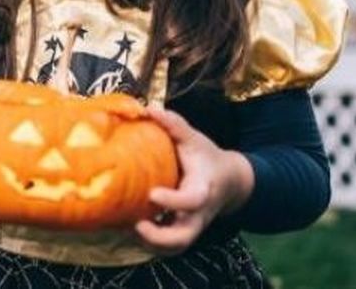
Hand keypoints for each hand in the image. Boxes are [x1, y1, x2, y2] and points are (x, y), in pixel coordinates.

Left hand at [134, 107, 254, 255]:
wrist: (229, 181)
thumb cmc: (207, 157)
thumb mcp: (195, 139)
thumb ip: (174, 125)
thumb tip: (148, 107)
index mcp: (203, 188)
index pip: (192, 200)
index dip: (173, 201)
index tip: (152, 194)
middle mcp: (198, 213)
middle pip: (183, 238)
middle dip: (159, 238)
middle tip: (136, 225)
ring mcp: (190, 225)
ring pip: (174, 248)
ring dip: (151, 244)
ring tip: (126, 228)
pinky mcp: (182, 231)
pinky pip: (167, 247)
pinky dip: (149, 243)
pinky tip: (127, 228)